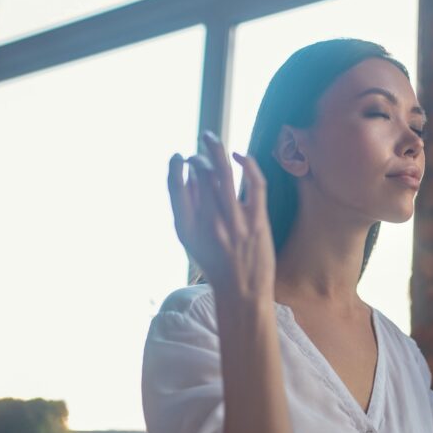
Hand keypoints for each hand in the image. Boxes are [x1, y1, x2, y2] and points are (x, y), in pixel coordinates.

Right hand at [167, 132, 275, 301]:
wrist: (242, 292)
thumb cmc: (216, 265)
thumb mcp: (190, 240)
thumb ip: (187, 208)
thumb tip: (190, 176)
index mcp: (188, 228)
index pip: (175, 187)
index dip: (175, 167)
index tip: (180, 156)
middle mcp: (210, 222)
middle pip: (201, 176)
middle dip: (199, 157)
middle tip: (200, 149)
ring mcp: (235, 221)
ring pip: (223, 174)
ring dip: (216, 151)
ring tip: (210, 139)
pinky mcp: (257, 221)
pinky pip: (254, 184)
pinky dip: (248, 164)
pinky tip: (240, 155)